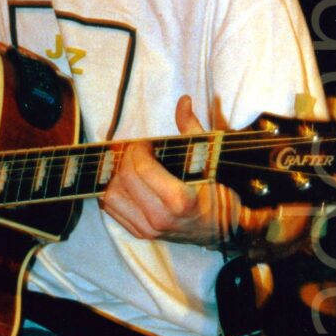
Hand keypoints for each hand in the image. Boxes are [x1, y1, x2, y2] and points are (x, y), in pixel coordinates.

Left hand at [102, 96, 230, 245]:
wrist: (224, 230)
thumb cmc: (218, 193)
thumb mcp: (208, 160)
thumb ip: (191, 129)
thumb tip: (183, 101)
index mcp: (178, 201)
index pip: (141, 168)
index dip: (138, 149)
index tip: (146, 143)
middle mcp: (159, 219)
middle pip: (124, 179)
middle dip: (126, 158)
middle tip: (137, 150)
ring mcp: (148, 230)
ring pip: (111, 195)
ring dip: (116, 175)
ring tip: (130, 165)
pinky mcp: (141, 234)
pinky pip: (113, 210)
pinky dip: (113, 191)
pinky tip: (125, 181)